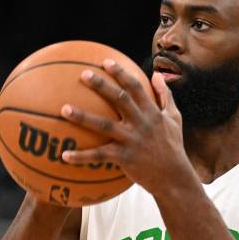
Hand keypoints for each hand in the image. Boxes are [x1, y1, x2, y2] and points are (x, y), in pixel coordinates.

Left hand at [60, 59, 194, 195]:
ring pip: (104, 125)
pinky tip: (64, 156)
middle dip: (102, 85)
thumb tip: (157, 75)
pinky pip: (99, 156)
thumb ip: (166, 96)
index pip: (136, 87)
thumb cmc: (172, 147)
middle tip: (84, 74)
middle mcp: (141, 123)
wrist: (173, 178)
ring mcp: (132, 140)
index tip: (106, 62)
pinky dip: (82, 156)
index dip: (121, 73)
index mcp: (152, 112)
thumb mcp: (174, 119)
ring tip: (64, 109)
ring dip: (83, 117)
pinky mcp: (124, 158)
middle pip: (119, 99)